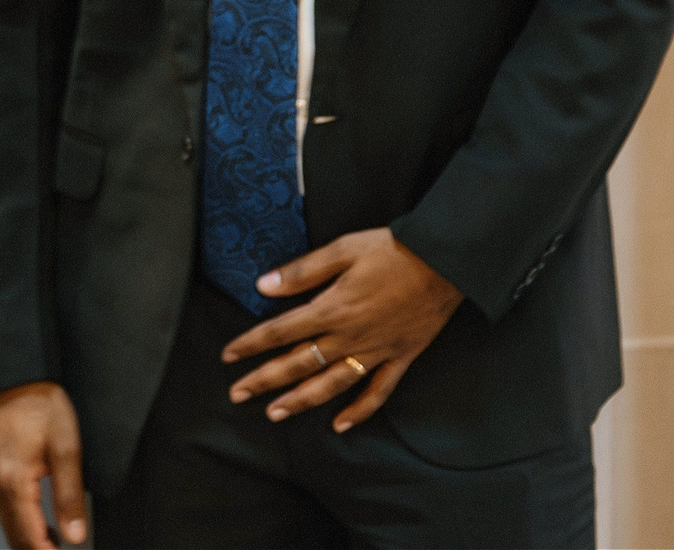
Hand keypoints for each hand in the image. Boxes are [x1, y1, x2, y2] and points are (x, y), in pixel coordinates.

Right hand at [0, 382, 87, 548]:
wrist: (17, 377)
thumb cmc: (41, 404)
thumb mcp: (66, 448)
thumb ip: (69, 496)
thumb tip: (74, 534)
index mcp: (13, 481)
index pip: (29, 536)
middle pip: (13, 535)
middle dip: (36, 549)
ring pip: (7, 523)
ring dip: (29, 537)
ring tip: (54, 542)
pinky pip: (3, 506)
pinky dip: (20, 520)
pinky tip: (38, 520)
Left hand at [222, 227, 463, 432]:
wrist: (445, 263)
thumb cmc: (392, 251)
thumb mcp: (343, 250)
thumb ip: (302, 271)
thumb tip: (263, 286)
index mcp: (332, 309)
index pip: (280, 331)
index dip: (251, 344)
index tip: (228, 355)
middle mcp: (349, 336)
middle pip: (298, 363)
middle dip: (264, 380)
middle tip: (237, 394)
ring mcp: (375, 352)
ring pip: (331, 384)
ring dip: (300, 400)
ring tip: (275, 414)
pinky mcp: (400, 359)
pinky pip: (377, 392)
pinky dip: (359, 412)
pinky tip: (340, 425)